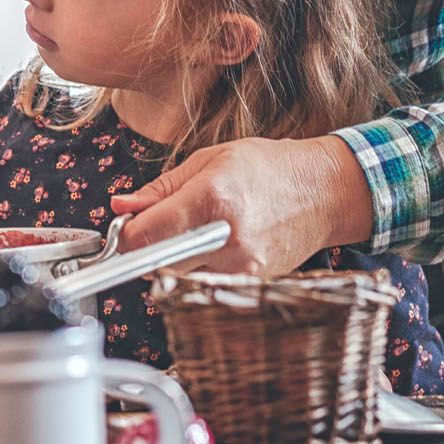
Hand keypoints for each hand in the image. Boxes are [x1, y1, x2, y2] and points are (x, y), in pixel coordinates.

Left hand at [108, 136, 375, 276]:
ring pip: (178, 277)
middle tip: (152, 228)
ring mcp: (241, 266)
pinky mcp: (250, 282)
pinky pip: (204, 282)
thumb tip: (120, 206)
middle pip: (156, 263)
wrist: (323, 192)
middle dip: (144, 248)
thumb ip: (160, 189)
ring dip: (169, 260)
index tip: (124, 226)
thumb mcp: (208, 161)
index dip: (124, 234)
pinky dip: (197, 269)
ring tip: (188, 233)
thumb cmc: (268, 169)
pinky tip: (211, 246)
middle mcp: (226, 238)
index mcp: (211, 199)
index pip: (145, 236)